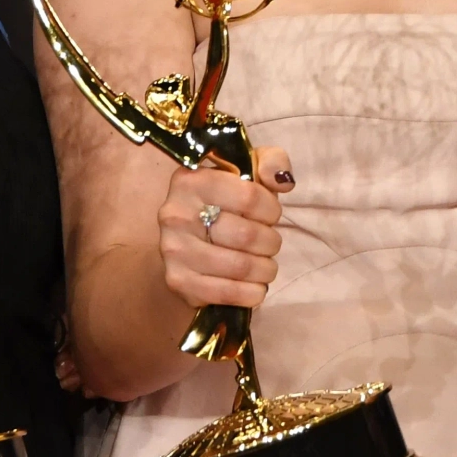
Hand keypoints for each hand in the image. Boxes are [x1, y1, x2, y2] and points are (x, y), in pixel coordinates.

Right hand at [158, 147, 292, 309]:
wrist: (187, 239)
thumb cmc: (225, 203)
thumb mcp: (247, 172)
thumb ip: (270, 163)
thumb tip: (283, 180)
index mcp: (192, 180)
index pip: (251, 197)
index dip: (272, 210)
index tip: (271, 215)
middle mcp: (176, 213)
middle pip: (246, 235)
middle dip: (270, 242)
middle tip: (270, 243)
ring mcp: (174, 249)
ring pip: (240, 266)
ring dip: (265, 269)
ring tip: (266, 265)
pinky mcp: (178, 281)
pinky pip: (227, 293)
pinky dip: (251, 293)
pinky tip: (255, 286)